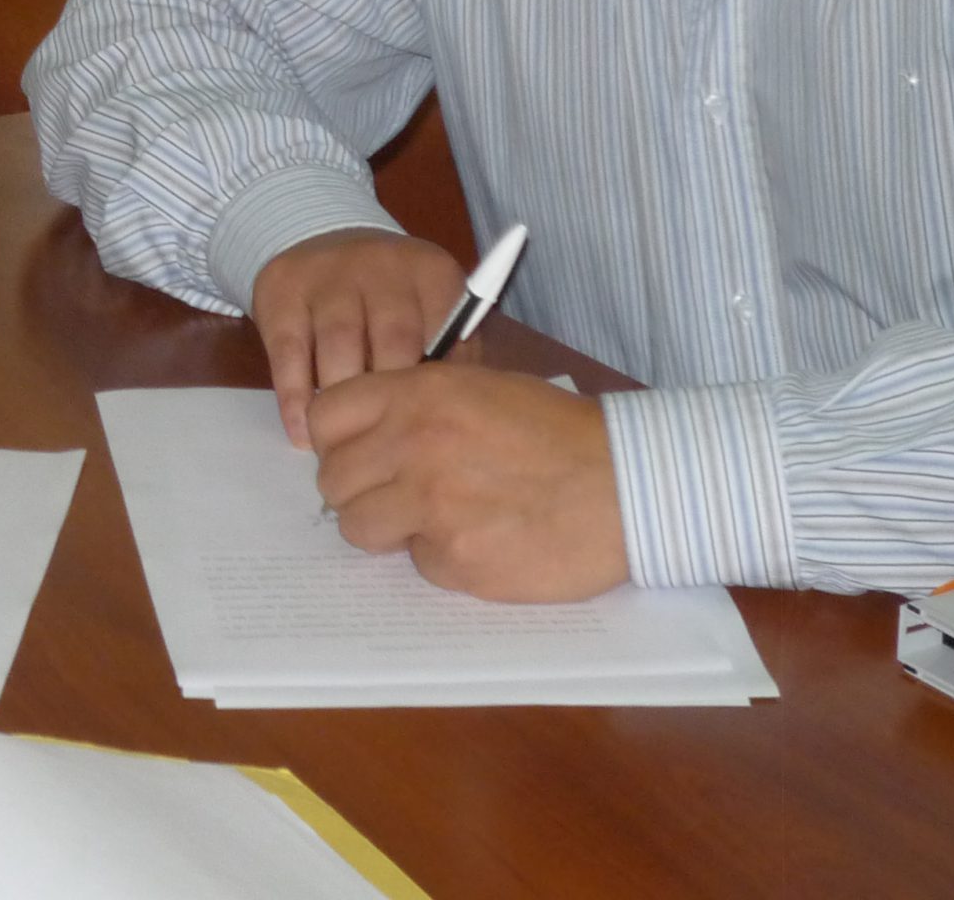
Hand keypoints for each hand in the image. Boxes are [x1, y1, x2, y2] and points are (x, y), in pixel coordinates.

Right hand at [252, 229, 468, 445]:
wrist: (321, 240)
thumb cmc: (389, 297)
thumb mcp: (429, 306)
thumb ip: (452, 351)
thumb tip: (458, 411)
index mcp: (430, 271)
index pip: (447, 332)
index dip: (438, 386)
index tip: (431, 425)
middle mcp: (381, 265)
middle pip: (393, 340)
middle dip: (390, 396)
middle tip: (388, 441)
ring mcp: (328, 274)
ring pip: (339, 346)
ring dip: (342, 400)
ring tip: (345, 441)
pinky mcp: (282, 289)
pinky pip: (289, 352)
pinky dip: (295, 398)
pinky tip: (303, 430)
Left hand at [309, 364, 627, 600]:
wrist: (628, 482)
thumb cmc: (560, 431)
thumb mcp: (480, 388)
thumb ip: (415, 406)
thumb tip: (365, 438)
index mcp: (417, 395)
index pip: (325, 418)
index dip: (335, 441)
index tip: (358, 454)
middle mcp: (413, 446)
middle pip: (334, 480)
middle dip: (360, 491)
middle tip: (399, 494)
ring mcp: (431, 505)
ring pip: (360, 529)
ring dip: (390, 530)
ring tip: (438, 520)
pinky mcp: (457, 559)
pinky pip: (419, 565)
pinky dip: (444, 559)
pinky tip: (485, 540)